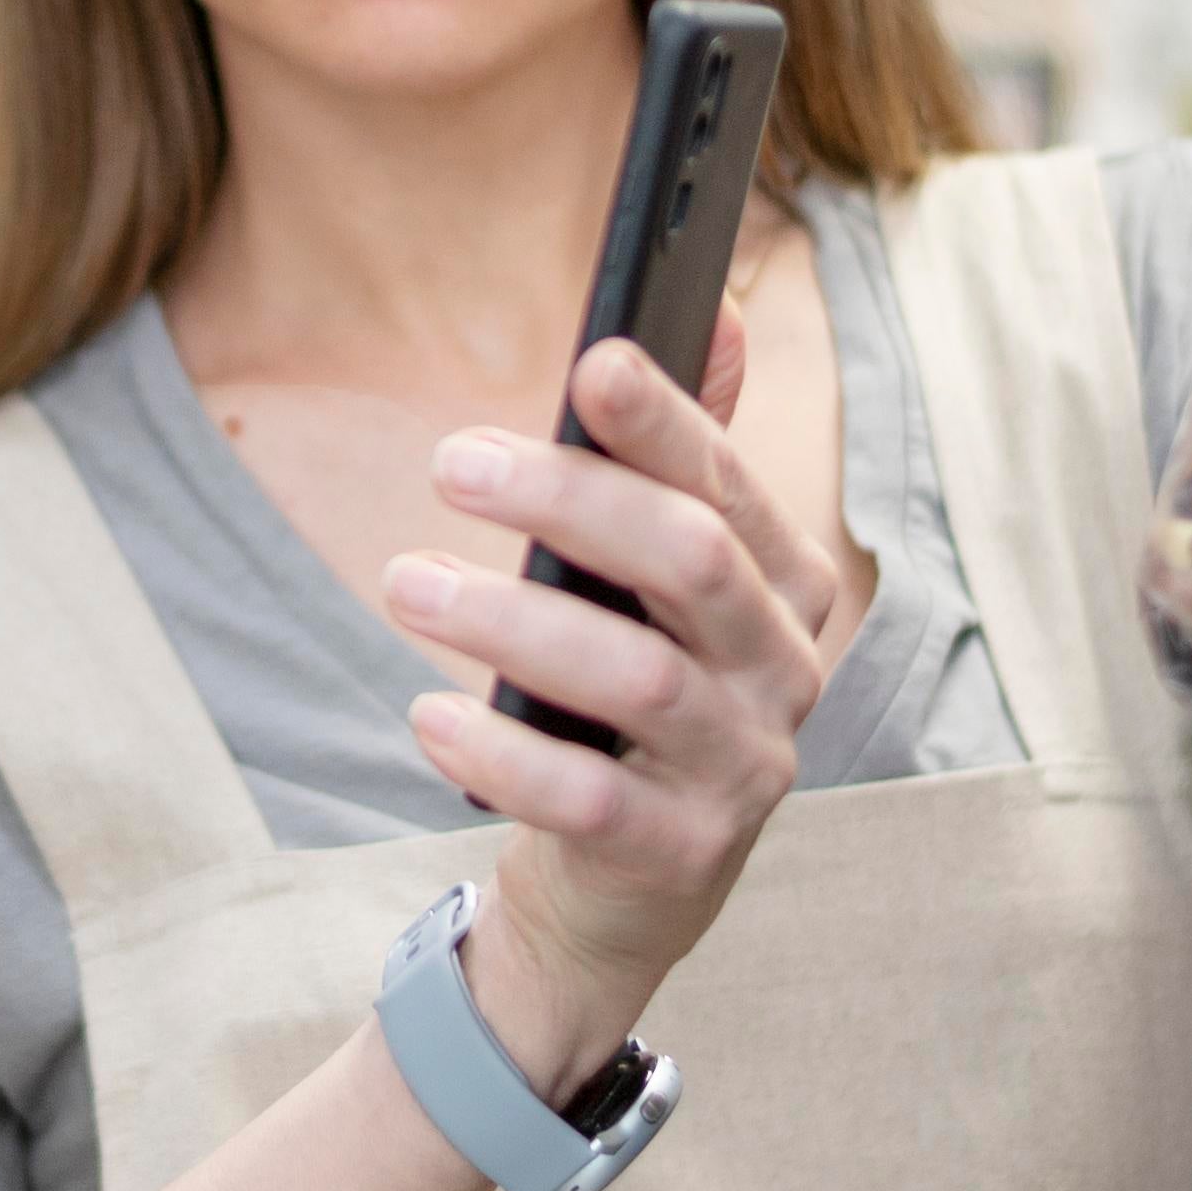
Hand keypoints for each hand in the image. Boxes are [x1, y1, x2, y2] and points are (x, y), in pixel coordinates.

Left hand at [376, 332, 839, 1056]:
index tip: (591, 363)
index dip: (664, 423)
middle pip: (693, 561)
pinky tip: (429, 715)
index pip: (726, 487)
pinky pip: (591, 800)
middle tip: (451, 463)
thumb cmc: (629, 697)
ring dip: (511, 621)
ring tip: (406, 583)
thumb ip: (682, 457)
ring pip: (641, 677)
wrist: (627, 885)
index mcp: (785, 585)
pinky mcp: (681, 855)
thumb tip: (709, 305)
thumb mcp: (657, 580)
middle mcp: (784, 672)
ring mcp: (743, 769)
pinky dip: (502, 754)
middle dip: (573, 501)